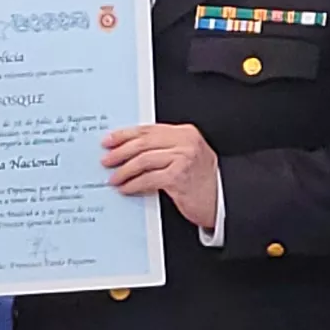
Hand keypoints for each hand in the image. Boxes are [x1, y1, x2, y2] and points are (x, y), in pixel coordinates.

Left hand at [100, 123, 222, 229]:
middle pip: (143, 143)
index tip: (109, 141)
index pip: (148, 130)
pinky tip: (127, 188)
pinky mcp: (179, 177)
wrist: (222, 200)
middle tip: (107, 160)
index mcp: (185, 133)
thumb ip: (164, 149)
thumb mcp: (187, 157)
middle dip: (120, 152)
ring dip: (124, 171)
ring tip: (114, 178)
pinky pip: (148, 179)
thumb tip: (130, 151)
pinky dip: (134, 184)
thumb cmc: (203, 181)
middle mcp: (185, 142)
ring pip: (143, 160)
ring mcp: (183, 159)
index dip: (125, 135)